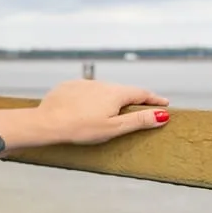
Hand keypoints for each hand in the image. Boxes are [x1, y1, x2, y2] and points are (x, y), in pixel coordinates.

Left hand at [35, 79, 169, 145]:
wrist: (47, 123)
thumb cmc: (81, 128)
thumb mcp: (114, 127)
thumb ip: (139, 120)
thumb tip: (162, 115)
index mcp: (115, 93)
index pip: (141, 93)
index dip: (154, 100)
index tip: (164, 103)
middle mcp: (100, 84)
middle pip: (123, 91)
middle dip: (134, 99)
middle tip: (143, 107)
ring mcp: (83, 84)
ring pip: (103, 90)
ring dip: (111, 98)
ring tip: (115, 109)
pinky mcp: (68, 87)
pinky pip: (86, 91)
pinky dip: (92, 98)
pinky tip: (89, 108)